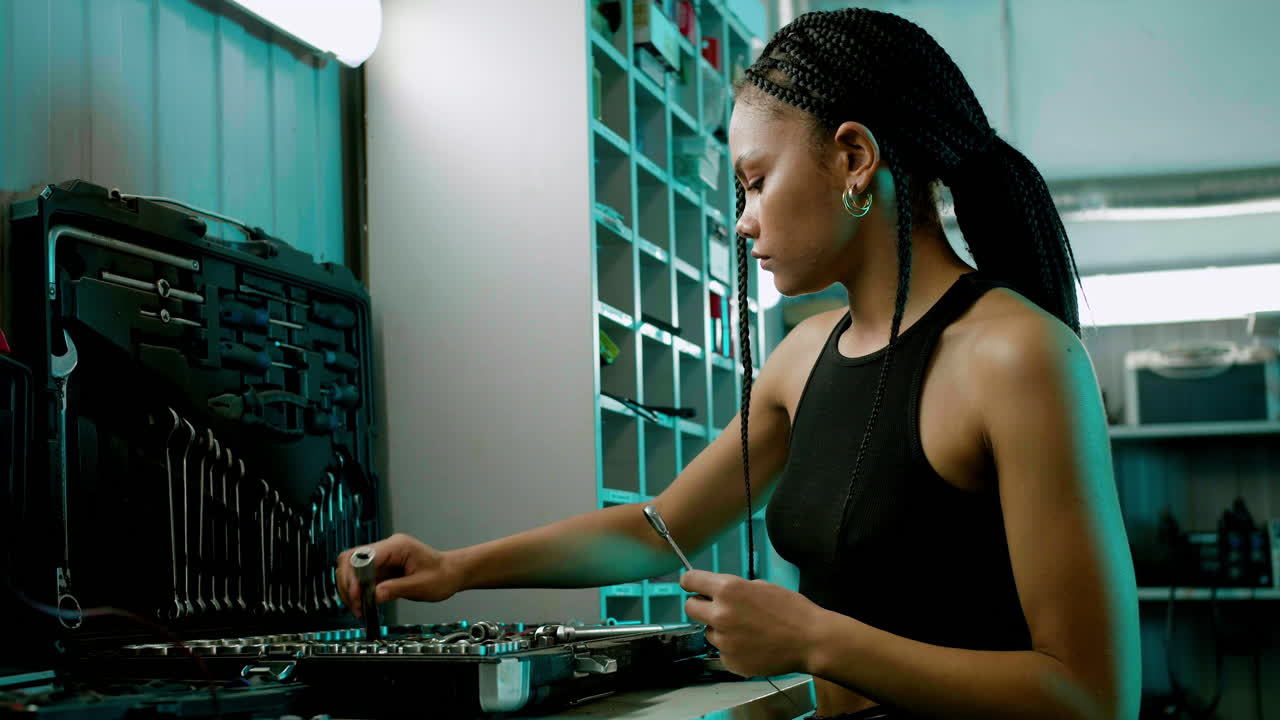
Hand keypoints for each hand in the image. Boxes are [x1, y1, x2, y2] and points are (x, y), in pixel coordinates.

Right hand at [335, 533, 460, 618]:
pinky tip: (363, 606)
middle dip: (348, 584)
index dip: (356, 576)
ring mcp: (382, 558)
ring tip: (358, 609)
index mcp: (397, 546)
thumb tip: (373, 596)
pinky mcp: (381, 569)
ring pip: (351, 570)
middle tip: (355, 605)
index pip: (364, 556)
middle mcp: (386, 549)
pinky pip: (360, 579)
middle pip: (351, 560)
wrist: (452, 573)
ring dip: (350, 590)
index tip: (357, 595)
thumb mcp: (421, 585)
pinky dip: (358, 593)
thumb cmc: (442, 575)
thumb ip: (395, 589)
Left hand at [681, 570, 825, 677]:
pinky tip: (752, 645)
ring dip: (720, 629)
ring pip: (708, 632)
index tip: (690, 584)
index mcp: (728, 590)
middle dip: (700, 606)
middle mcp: (720, 615)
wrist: (810, 640)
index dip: (690, 582)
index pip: (690, 581)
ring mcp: (724, 641)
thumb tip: (718, 592)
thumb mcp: (761, 586)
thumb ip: (735, 589)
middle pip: (690, 608)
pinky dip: (732, 648)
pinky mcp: (730, 662)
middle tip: (716, 608)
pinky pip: (722, 651)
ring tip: (747, 630)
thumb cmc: (791, 610)